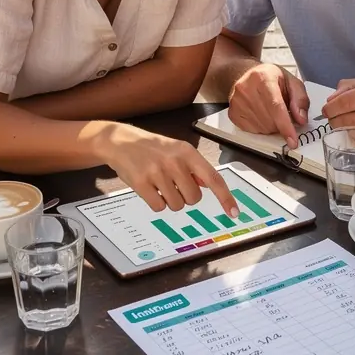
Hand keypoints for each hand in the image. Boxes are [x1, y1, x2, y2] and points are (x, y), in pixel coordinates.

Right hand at [96, 123, 238, 216]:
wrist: (121, 141)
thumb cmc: (152, 147)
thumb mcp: (176, 149)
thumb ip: (193, 168)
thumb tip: (209, 184)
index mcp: (187, 152)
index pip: (213, 178)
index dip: (225, 197)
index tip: (234, 213)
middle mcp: (174, 161)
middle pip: (194, 198)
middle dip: (185, 196)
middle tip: (173, 183)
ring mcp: (157, 172)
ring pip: (176, 205)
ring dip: (169, 200)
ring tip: (159, 183)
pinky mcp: (141, 183)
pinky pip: (159, 207)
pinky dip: (156, 202)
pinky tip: (149, 188)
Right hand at [228, 65, 309, 149]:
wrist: (247, 74)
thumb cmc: (270, 78)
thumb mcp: (291, 81)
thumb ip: (300, 99)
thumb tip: (301, 120)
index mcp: (263, 77)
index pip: (275, 106)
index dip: (285, 126)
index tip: (293, 141)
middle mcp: (246, 89)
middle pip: (270, 120)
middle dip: (281, 123)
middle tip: (282, 112)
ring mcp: (237, 102)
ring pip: (261, 128)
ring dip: (271, 126)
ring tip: (270, 110)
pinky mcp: (232, 113)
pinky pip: (251, 131)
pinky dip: (261, 128)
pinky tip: (261, 115)